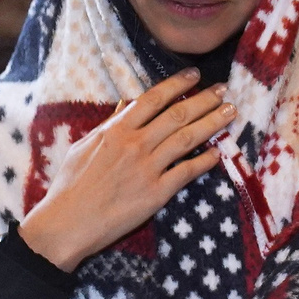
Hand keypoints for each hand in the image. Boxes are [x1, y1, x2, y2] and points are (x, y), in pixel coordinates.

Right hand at [19, 70, 233, 270]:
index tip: (195, 75)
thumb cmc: (70, 185)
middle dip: (204, 100)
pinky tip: (217, 153)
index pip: (153, 99)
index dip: (177, 84)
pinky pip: (186, 173)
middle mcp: (135, 144)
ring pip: (187, 139)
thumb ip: (109, 124)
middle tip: (223, 91)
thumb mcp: (84, 146)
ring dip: (212, 123)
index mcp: (116, 130)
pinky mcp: (156, 193)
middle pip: (177, 115)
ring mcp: (147, 168)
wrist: (68, 223)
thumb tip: (127, 104)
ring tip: (230, 113)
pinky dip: (204, 161)